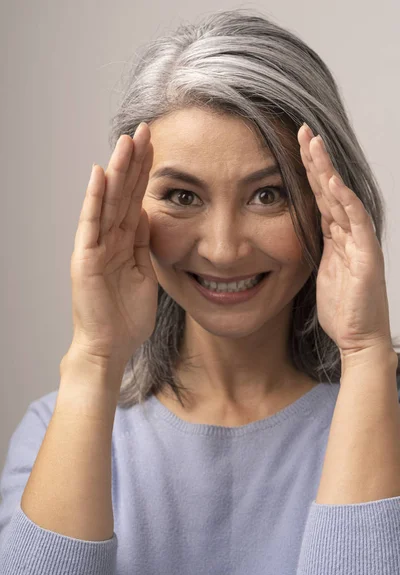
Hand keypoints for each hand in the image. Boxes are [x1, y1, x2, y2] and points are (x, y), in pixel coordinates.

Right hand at [69, 123, 157, 367]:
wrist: (111, 346)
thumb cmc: (127, 316)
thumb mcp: (145, 273)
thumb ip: (145, 245)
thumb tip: (150, 217)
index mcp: (124, 243)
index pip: (136, 200)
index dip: (145, 174)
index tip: (156, 147)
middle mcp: (108, 239)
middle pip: (122, 194)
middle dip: (133, 162)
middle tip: (144, 130)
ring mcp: (95, 247)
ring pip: (107, 202)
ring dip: (116, 171)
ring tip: (125, 141)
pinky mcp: (85, 259)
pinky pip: (91, 225)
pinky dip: (94, 199)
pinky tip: (99, 175)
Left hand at [297, 123, 392, 358]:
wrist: (360, 338)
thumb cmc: (342, 310)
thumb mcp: (319, 273)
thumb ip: (312, 251)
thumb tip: (295, 237)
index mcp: (335, 237)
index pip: (319, 196)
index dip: (307, 171)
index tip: (291, 146)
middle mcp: (348, 233)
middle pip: (330, 189)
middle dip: (316, 160)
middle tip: (302, 130)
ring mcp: (359, 241)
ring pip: (342, 197)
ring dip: (327, 170)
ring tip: (313, 143)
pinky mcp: (367, 255)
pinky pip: (355, 222)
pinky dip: (344, 200)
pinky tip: (332, 180)